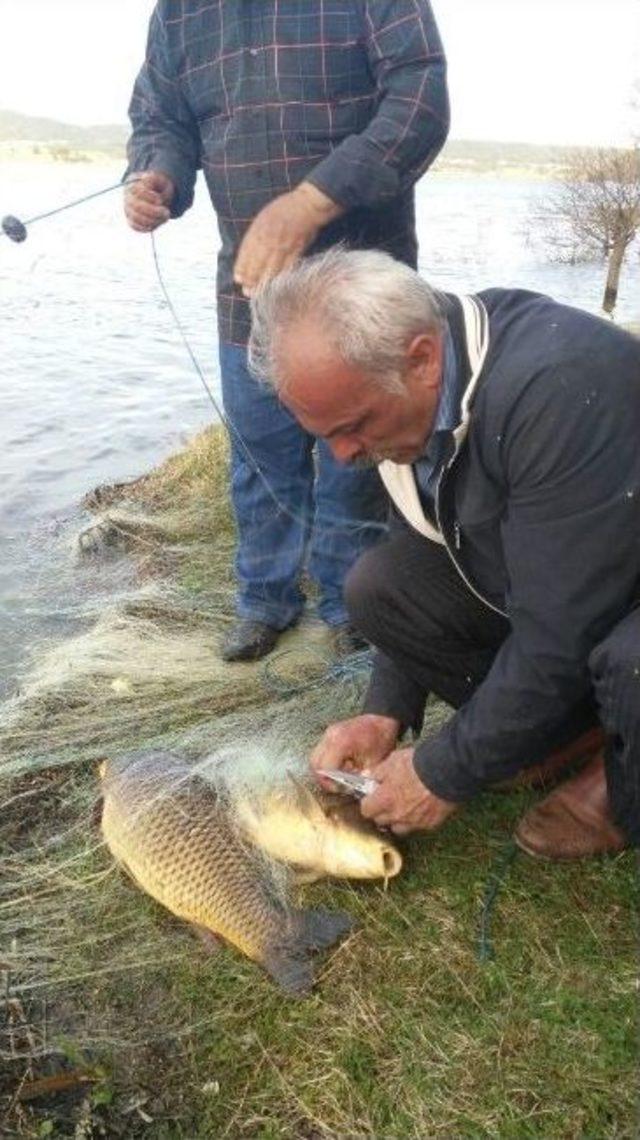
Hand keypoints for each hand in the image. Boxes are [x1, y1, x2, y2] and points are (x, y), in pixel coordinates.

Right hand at [124, 171, 174, 232]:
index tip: (160, 200)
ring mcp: (128, 210)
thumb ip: (155, 178)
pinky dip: (148, 227)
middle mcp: (127, 197)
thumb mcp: (160, 180)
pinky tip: (159, 222)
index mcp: (132, 184)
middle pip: (135, 206)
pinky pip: (136, 227)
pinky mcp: (131, 221)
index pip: (136, 190)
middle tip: (167, 212)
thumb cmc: (158, 187)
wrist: (155, 195)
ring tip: (165, 217)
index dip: (148, 197)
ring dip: (153, 220)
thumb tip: (146, 180)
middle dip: (153, 211)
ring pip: (136, 218)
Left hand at [233, 182, 342, 296]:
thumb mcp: (263, 217)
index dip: (241, 268)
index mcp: (259, 230)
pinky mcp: (296, 251)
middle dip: (250, 280)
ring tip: (257, 293)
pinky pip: (286, 268)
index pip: (246, 253)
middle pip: (256, 264)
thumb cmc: (284, 209)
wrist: (306, 205)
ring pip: (270, 269)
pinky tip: (275, 286)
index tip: (238, 279)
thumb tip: (247, 254)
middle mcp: (268, 240)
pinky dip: (280, 278)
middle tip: (247, 292)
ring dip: (263, 283)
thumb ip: (255, 235)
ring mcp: (283, 247)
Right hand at [310, 714, 399, 789]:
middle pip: (315, 764)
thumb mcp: (374, 762)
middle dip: (325, 778)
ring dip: (324, 771)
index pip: (325, 768)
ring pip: (314, 759)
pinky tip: (341, 766)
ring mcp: (327, 734)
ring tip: (340, 775)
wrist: (381, 720)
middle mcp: (330, 736)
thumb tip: (349, 790)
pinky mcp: (328, 735)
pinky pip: (320, 753)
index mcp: (341, 741)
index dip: (332, 782)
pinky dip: (326, 763)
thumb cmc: (380, 739)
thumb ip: (360, 778)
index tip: (342, 788)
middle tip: (339, 785)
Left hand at [360, 748, 457, 835]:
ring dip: (397, 820)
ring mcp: (414, 821)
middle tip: (387, 800)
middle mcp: (397, 815)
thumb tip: (370, 776)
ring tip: (403, 807)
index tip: (372, 797)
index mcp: (385, 799)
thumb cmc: (419, 764)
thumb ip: (378, 772)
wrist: (446, 771)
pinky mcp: (430, 823)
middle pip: (380, 821)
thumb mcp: (393, 760)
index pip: (366, 810)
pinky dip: (417, 819)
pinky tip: (420, 807)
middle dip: (381, 811)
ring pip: (398, 828)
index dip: (368, 803)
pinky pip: (418, 826)